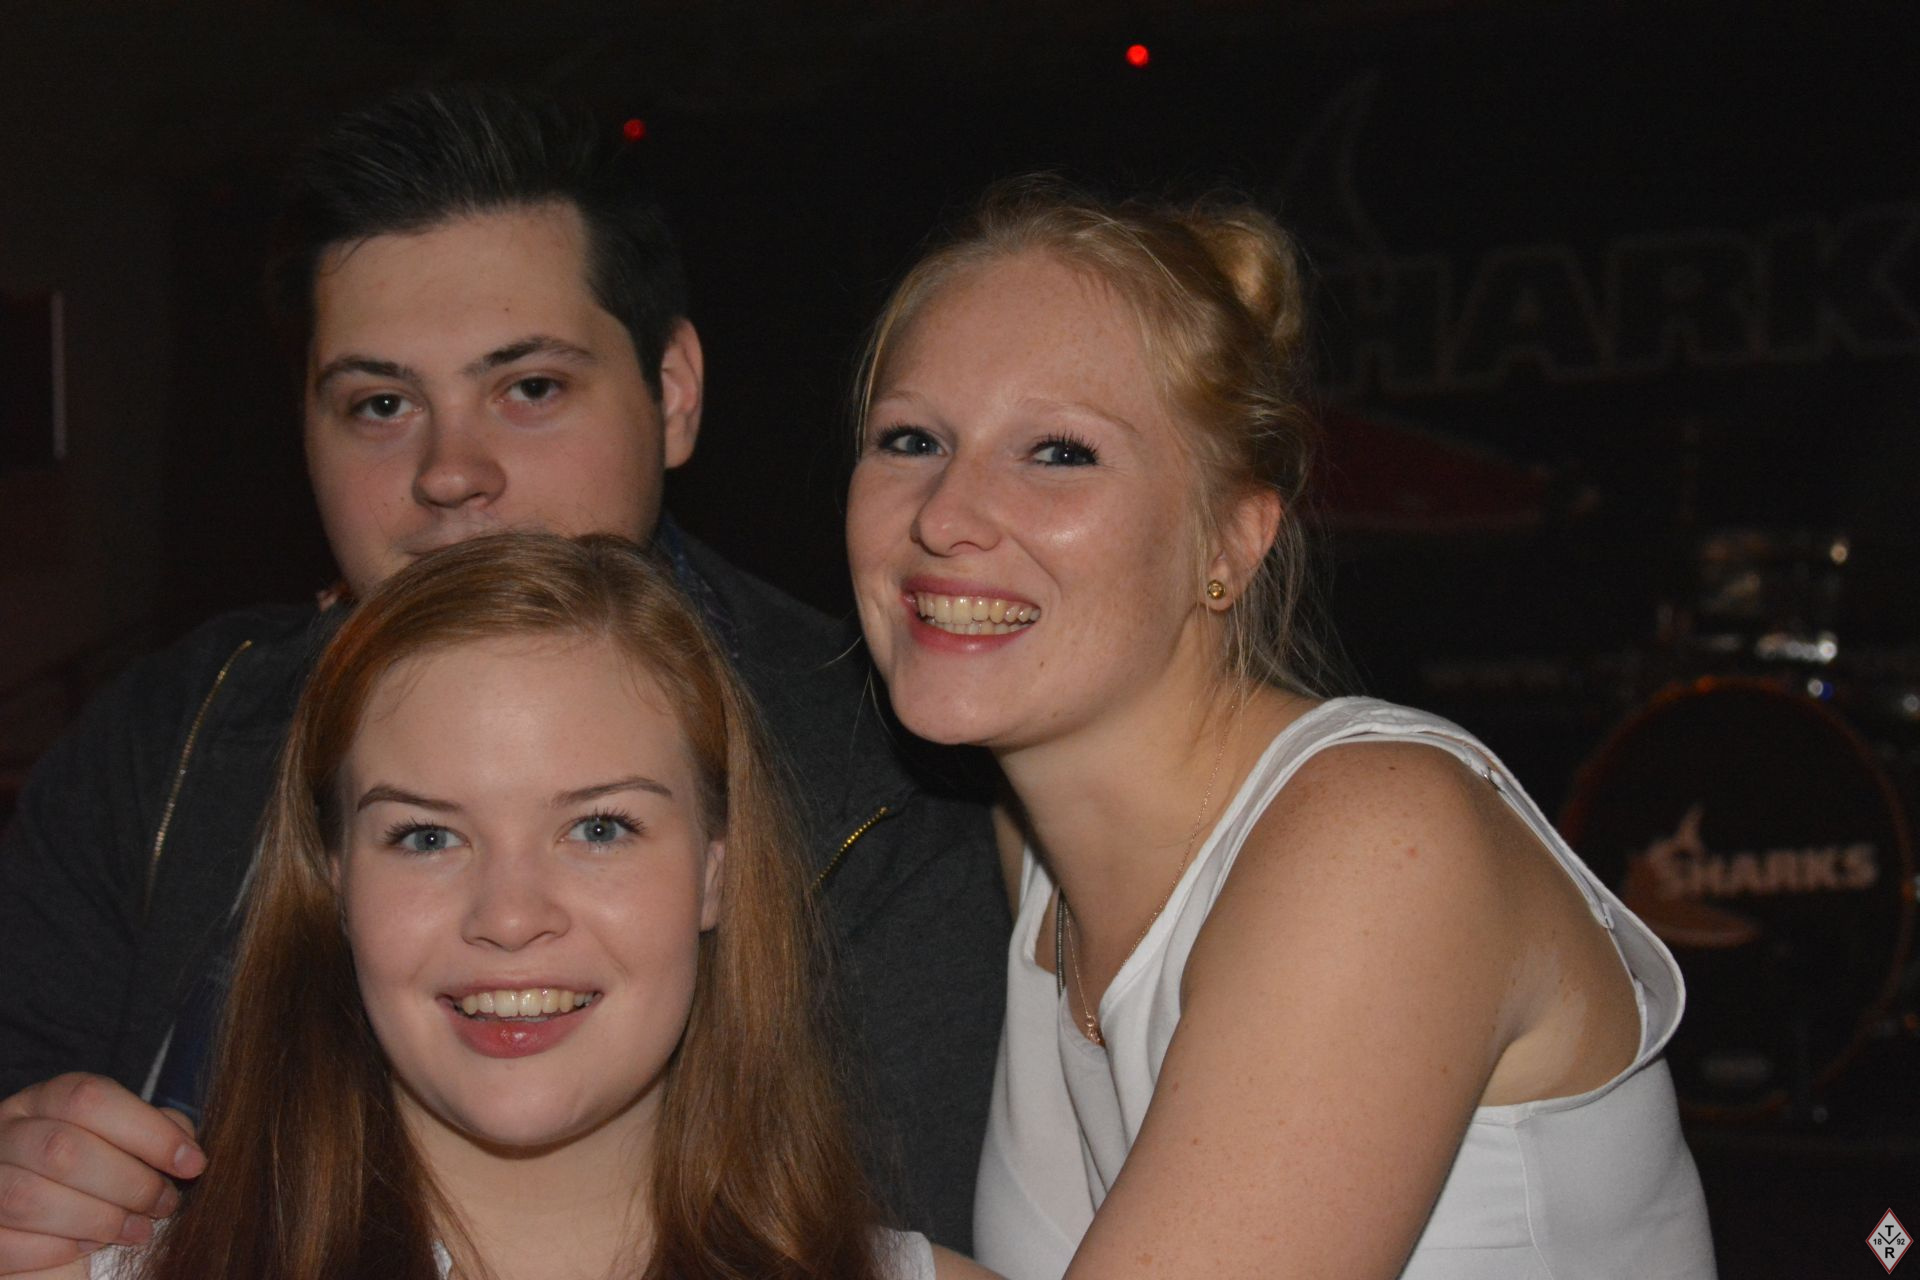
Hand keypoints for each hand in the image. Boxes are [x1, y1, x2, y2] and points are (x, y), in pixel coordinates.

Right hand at [0, 1074, 203, 1272]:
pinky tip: (90, 1246)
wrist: (48, 1212)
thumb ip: (154, 1134)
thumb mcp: (123, 1139)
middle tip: (165, 1204)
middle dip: (128, 1183)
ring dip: (98, 1219)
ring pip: (30, 1197)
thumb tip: (185, 1146)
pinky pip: (7, 1243)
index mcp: (47, 1099)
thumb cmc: (98, 1169)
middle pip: (62, 1149)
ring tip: (138, 1230)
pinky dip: (57, 1249)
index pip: (91, 1099)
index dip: (149, 1132)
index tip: (193, 1163)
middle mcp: (8, 1132)